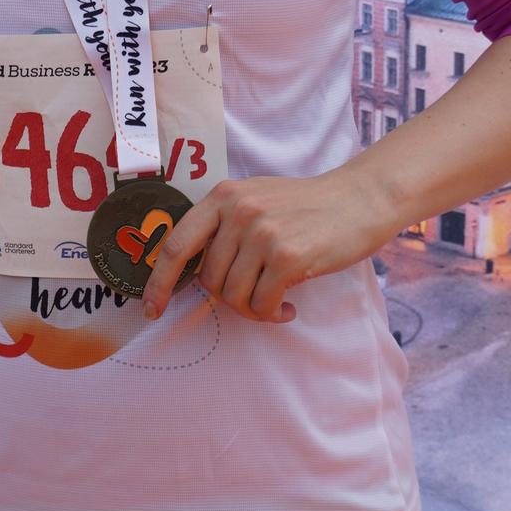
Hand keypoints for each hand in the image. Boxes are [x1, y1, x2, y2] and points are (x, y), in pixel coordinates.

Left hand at [141, 170, 385, 324]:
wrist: (360, 198)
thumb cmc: (307, 206)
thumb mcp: (256, 199)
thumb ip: (224, 227)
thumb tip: (194, 274)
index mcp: (223, 196)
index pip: (175, 245)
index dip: (157, 283)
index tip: (151, 309)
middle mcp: (238, 211)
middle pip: (208, 280)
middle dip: (229, 298)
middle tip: (255, 297)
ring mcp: (262, 232)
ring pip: (234, 296)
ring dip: (253, 309)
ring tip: (275, 301)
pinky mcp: (287, 256)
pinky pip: (262, 304)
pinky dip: (272, 314)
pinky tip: (288, 307)